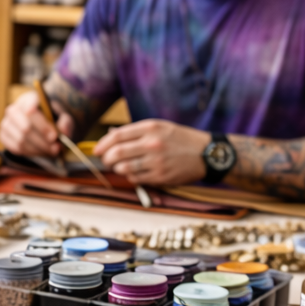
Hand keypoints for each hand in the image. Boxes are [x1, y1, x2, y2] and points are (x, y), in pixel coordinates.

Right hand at [0, 90, 74, 156]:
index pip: (31, 111)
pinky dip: (30, 153)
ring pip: (21, 140)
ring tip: (51, 151)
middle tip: (56, 148)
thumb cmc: (52, 117)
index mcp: (28, 99)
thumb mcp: (63, 115)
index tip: (54, 136)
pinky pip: (15, 148)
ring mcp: (6, 123)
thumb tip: (63, 132)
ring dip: (38, 149)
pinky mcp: (3, 135)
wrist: (40, 120)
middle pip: (25, 128)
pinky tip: (40, 152)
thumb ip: (66, 122)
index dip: (43, 126)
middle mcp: (13, 109)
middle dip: (42, 141)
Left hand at [95, 120, 210, 185]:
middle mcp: (152, 144)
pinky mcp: (160, 176)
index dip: (102, 144)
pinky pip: (136, 178)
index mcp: (150, 128)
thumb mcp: (160, 127)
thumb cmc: (180, 139)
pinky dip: (131, 176)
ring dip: (117, 169)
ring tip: (121, 166)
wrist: (207, 153)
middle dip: (106, 159)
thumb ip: (135, 131)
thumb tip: (110, 135)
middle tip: (106, 160)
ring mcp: (156, 161)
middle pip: (116, 153)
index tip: (97, 149)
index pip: (117, 136)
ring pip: (123, 168)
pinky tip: (135, 172)